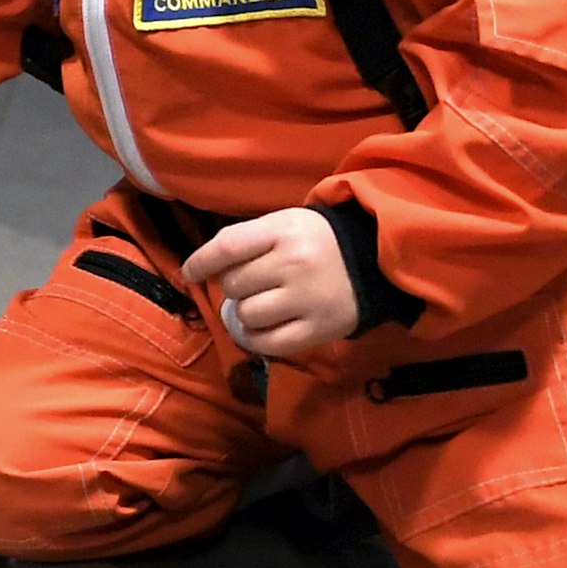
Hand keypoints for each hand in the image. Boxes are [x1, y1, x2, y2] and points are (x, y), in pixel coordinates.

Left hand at [181, 208, 358, 355]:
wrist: (376, 260)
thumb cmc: (317, 241)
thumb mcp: (285, 224)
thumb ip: (248, 242)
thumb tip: (204, 270)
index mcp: (283, 231)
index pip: (227, 246)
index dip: (201, 261)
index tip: (190, 272)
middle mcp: (294, 264)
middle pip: (235, 284)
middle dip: (234, 287)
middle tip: (252, 284)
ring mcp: (307, 298)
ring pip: (247, 314)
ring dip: (244, 313)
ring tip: (260, 305)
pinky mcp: (319, 329)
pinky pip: (269, 343)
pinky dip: (255, 339)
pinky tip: (259, 330)